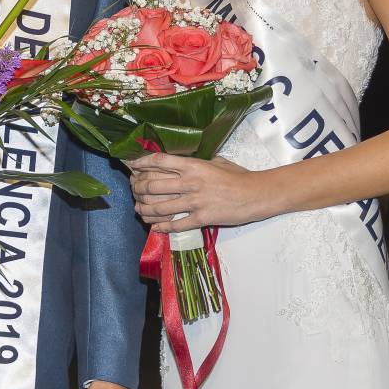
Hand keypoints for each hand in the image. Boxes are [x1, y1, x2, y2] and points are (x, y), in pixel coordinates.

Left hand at [130, 152, 268, 229]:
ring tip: (139, 210)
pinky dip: (162, 227)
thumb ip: (196, 162)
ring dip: (145, 209)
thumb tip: (180, 162)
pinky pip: (176, 224)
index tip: (132, 166)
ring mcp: (195, 201)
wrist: (256, 194)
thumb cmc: (237, 176)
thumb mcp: (215, 161)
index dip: (142, 163)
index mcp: (194, 165)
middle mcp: (191, 182)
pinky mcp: (202, 218)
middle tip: (134, 190)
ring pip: (160, 207)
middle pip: (154, 185)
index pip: (160, 161)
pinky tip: (155, 227)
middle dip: (139, 189)